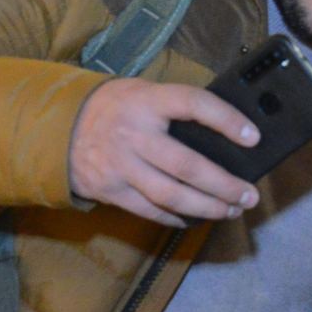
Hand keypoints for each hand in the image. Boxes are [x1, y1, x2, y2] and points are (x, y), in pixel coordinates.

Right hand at [68, 77, 258, 225]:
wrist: (58, 128)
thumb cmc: (115, 107)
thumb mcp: (142, 92)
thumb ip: (175, 108)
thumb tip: (225, 132)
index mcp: (147, 101)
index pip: (194, 104)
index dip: (226, 120)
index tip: (253, 138)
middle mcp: (134, 134)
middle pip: (187, 166)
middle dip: (224, 185)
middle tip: (250, 195)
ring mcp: (121, 165)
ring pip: (172, 196)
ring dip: (207, 207)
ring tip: (232, 211)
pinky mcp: (111, 191)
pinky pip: (151, 211)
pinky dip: (177, 218)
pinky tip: (197, 219)